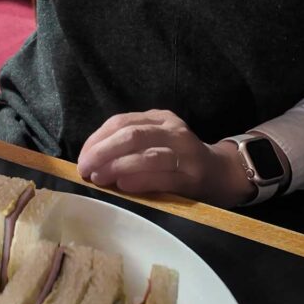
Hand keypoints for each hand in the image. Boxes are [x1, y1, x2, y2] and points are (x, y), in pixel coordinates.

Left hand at [76, 110, 254, 207]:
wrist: (221, 174)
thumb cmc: (179, 161)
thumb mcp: (156, 142)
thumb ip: (129, 146)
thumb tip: (90, 161)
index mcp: (159, 118)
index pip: (120, 122)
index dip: (96, 140)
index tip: (82, 159)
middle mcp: (173, 130)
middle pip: (131, 135)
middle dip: (102, 152)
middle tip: (85, 170)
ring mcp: (185, 153)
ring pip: (146, 154)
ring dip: (117, 166)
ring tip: (99, 178)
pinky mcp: (192, 177)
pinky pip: (162, 177)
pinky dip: (139, 180)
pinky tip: (124, 186)